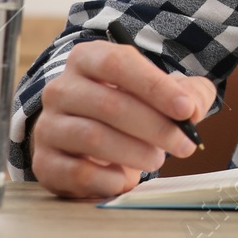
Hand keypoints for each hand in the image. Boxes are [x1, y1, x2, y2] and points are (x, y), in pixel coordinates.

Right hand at [30, 40, 215, 198]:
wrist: (96, 140)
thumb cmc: (137, 107)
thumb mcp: (169, 93)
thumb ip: (190, 93)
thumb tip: (192, 110)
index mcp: (88, 58)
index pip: (119, 63)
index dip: (155, 87)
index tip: (186, 110)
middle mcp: (61, 88)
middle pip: (109, 104)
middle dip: (155, 127)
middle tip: (184, 145)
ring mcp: (48, 126)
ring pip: (93, 137)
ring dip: (134, 152)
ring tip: (157, 159)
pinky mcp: (44, 162)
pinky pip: (76, 172)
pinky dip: (108, 179)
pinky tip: (126, 178)